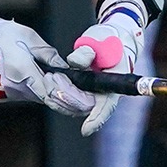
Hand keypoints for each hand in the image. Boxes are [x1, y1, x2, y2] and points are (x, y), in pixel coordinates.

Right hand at [0, 15, 94, 116]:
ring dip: (55, 97)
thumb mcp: (27, 37)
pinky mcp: (0, 94)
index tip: (89, 104)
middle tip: (88, 104)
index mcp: (24, 73)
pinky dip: (38, 92)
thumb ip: (48, 55)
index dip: (74, 101)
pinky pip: (26, 94)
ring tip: (73, 94)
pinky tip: (46, 85)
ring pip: (38, 98)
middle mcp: (16, 88)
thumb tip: (63, 67)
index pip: (55, 94)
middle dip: (69, 102)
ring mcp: (7, 94)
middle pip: (49, 100)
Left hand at [65, 0, 149, 135]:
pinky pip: (72, 93)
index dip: (97, 119)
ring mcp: (94, 89)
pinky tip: (52, 80)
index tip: (85, 130)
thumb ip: (86, 51)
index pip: (106, 105)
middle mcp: (104, 90)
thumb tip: (74, 62)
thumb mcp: (100, 39)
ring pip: (77, 101)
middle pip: (86, 106)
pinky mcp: (84, 85)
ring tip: (52, 80)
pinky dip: (62, 89)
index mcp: (115, 82)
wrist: (114, 36)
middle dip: (69, 102)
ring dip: (63, 95)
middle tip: (54, 88)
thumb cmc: (110, 39)